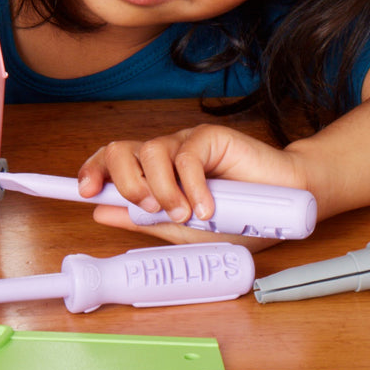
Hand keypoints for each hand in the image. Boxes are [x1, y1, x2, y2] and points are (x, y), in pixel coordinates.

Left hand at [77, 124, 308, 247]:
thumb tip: (100, 212)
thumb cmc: (239, 221)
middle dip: (125, 183)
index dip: (91, 171)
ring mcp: (185, 145)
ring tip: (184, 214)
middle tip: (149, 209)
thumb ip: (144, 222)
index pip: (110, 163)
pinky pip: (186, 156)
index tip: (84, 190)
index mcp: (151, 176)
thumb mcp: (184, 232)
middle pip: (121, 151)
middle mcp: (163, 156)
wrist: (285, 207)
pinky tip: (207, 207)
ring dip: (160, 189)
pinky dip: (191, 186)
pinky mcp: (209, 137)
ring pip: (150, 152)